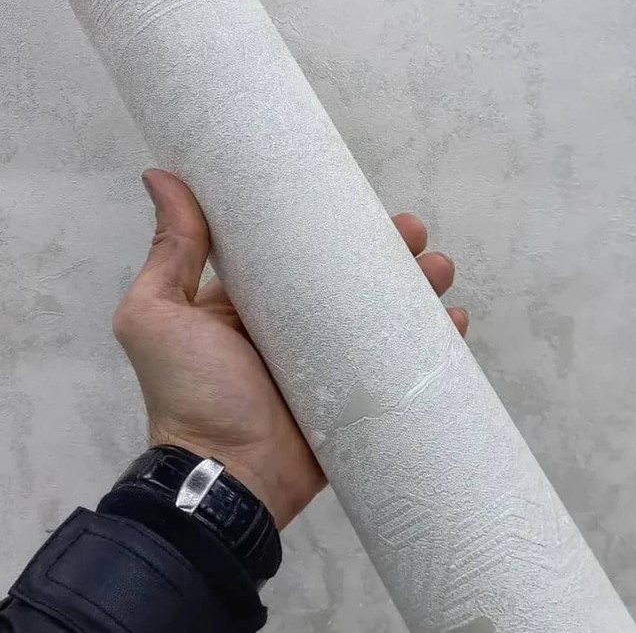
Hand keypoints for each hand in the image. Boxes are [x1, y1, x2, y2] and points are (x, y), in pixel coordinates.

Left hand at [113, 169, 468, 528]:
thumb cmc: (192, 395)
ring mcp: (332, 363)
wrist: (227, 480)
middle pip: (354, 279)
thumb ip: (170, 252)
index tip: (365, 203)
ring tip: (439, 271)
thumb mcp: (159, 315)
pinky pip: (403, 364)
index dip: (335, 226)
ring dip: (418, 289)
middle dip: (390, 253)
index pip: (301, 253)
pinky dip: (433, 344)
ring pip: (385, 315)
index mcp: (255, 304)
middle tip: (415, 236)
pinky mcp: (358, 397)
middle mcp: (296, 328)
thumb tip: (160, 177)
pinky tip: (454, 324)